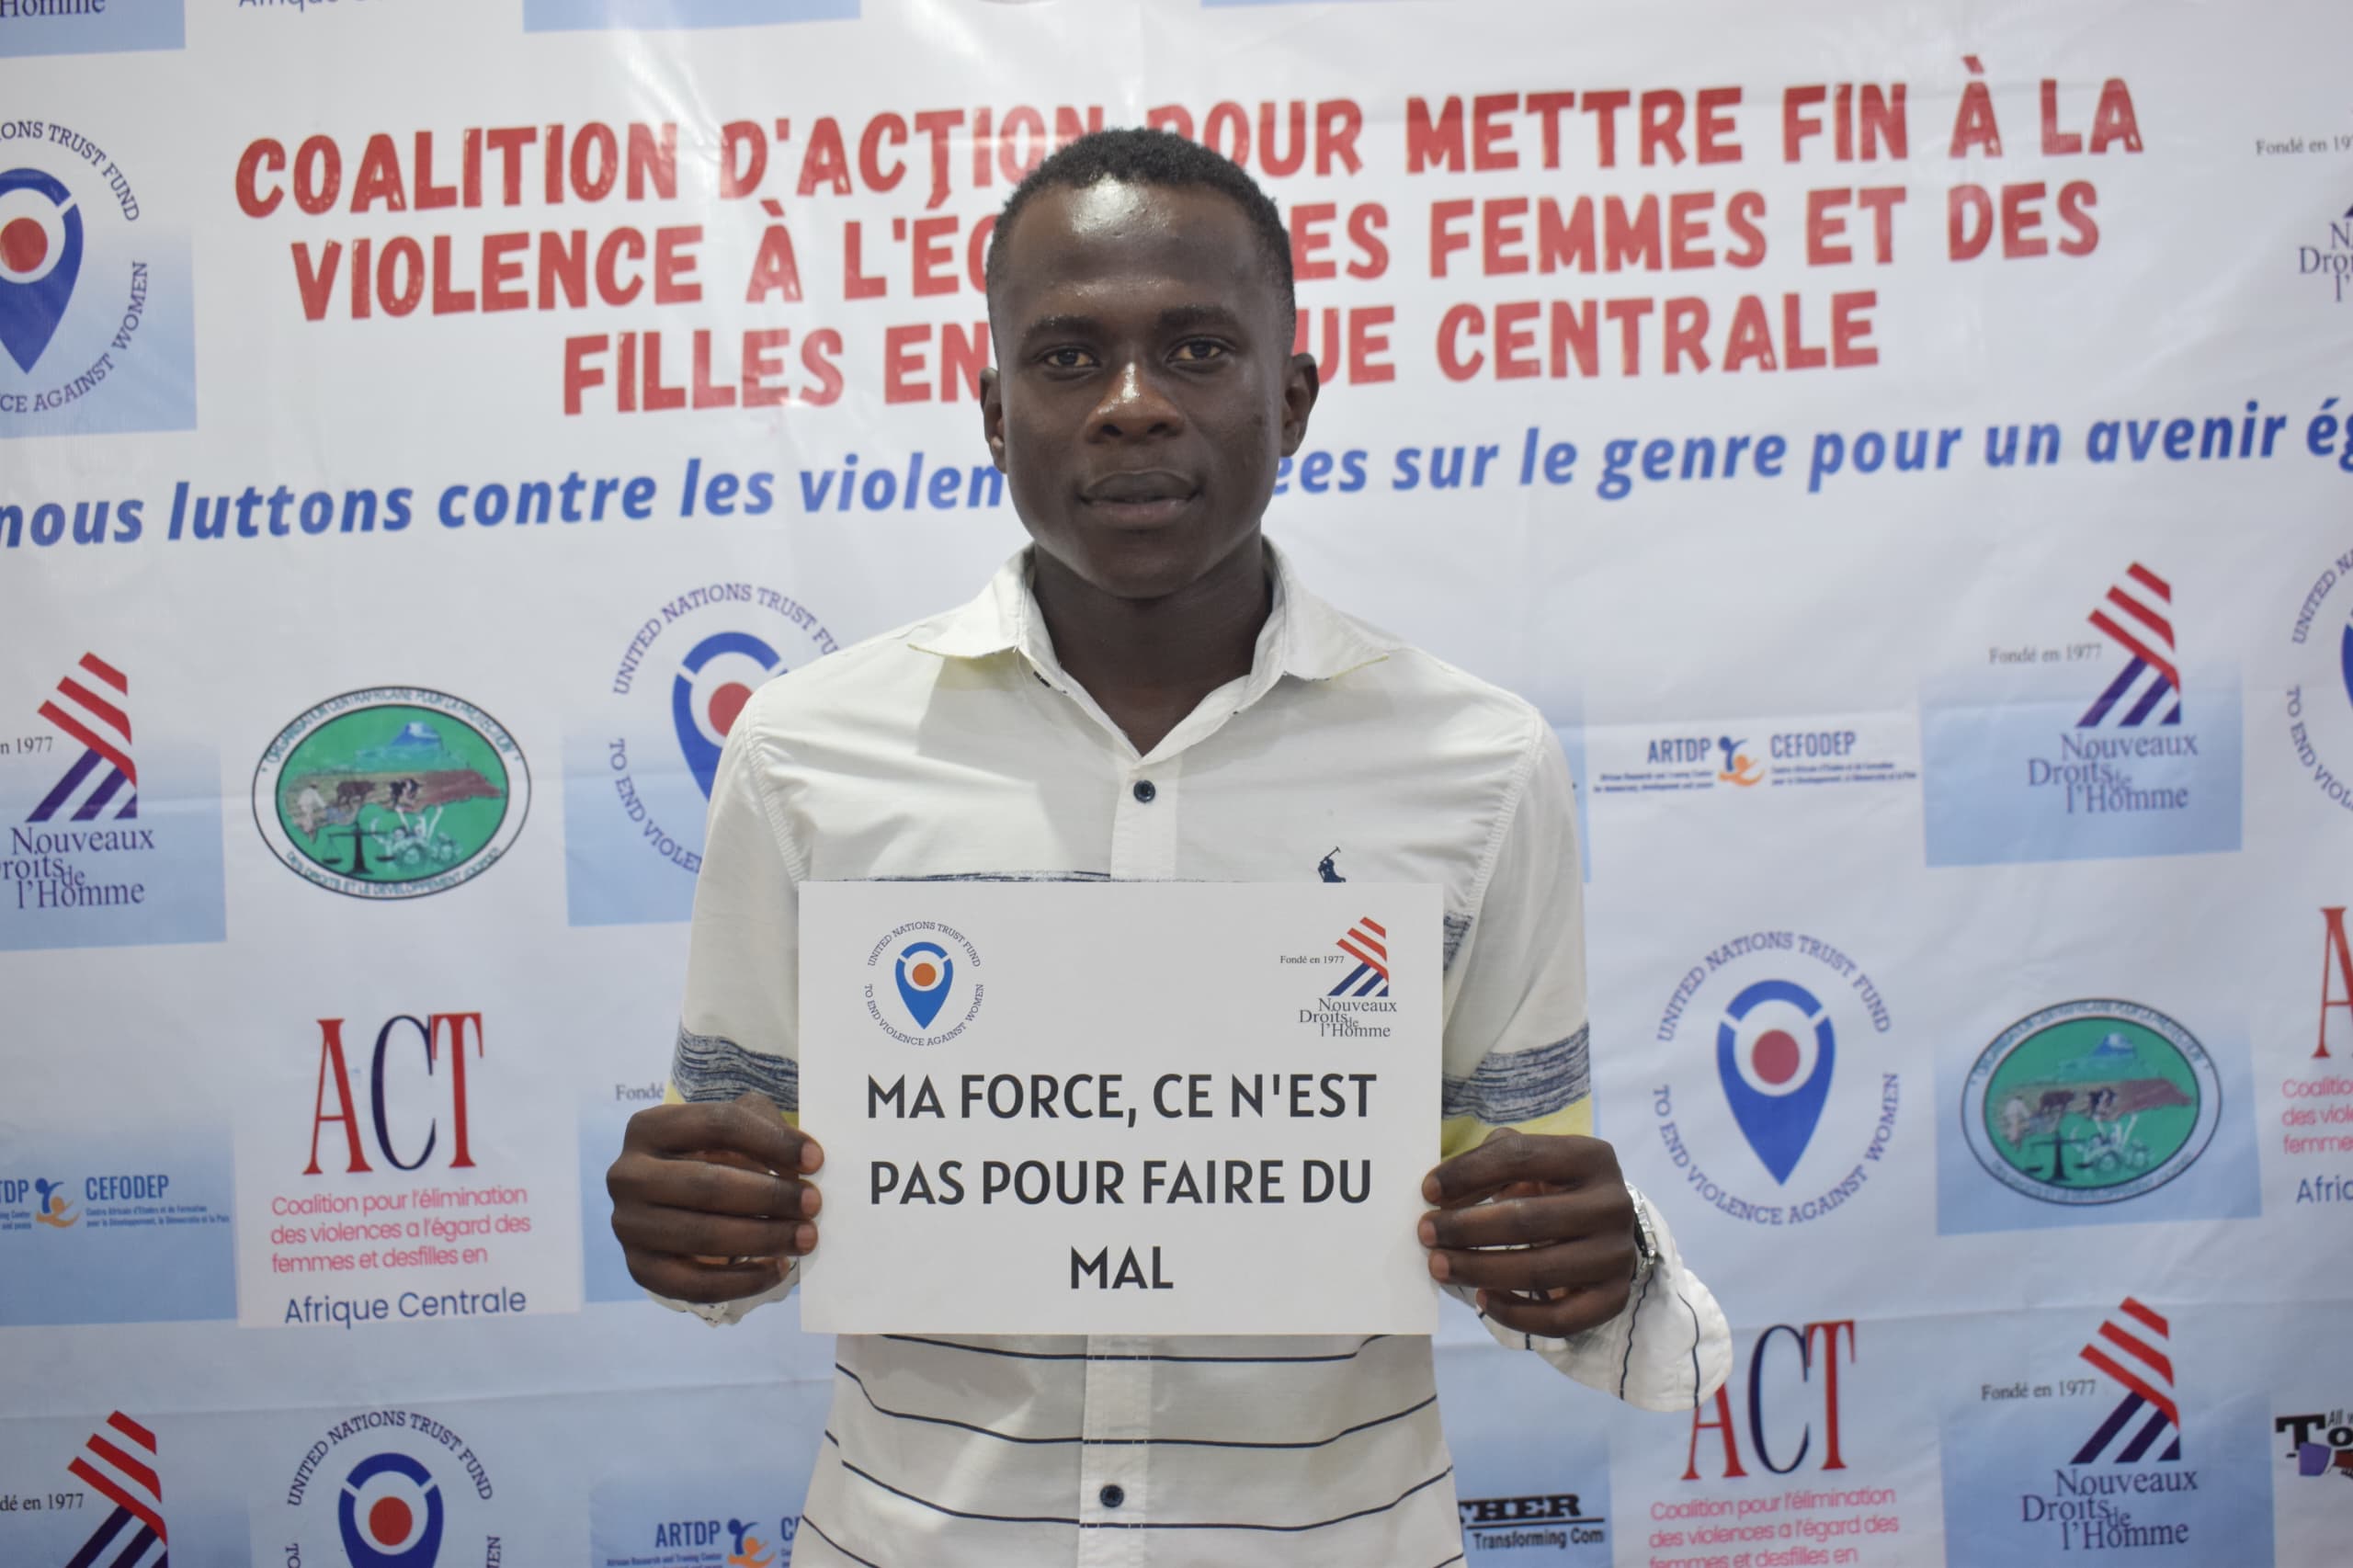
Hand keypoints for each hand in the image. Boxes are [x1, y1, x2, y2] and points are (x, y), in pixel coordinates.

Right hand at [606, 1091, 823, 1303]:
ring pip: (701, 1235)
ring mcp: (628, 1225)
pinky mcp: (639, 1269)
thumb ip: (767, 1131)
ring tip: (805, 1237)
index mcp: (649, 1127)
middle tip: (813, 1204)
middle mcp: (628, 1175)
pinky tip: (777, 1269)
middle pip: (707, 1184)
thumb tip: (805, 1162)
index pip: (717, 1124)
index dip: (772, 1141)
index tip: (816, 1160)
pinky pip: (693, 1284)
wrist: (672, 1200)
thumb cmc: (715, 1156)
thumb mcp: (736, 1128)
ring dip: (762, 1238)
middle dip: (769, 1196)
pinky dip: (741, 1281)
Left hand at [1418, 1127, 1637, 1337]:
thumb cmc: (1554, 1188)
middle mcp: (1612, 1204)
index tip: (1428, 1191)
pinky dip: (1515, 1314)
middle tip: (1425, 1234)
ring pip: (1539, 1272)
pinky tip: (1483, 1298)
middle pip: (1527, 1220)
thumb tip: (1440, 1193)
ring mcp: (1618, 1254)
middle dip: (1465, 1228)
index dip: (1468, 1172)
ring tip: (1439, 1266)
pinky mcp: (1615, 1297)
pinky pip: (1560, 1318)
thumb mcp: (1529, 1163)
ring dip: (1479, 1271)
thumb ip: (1489, 1163)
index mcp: (1590, 1157)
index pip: (1520, 1157)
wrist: (1606, 1227)